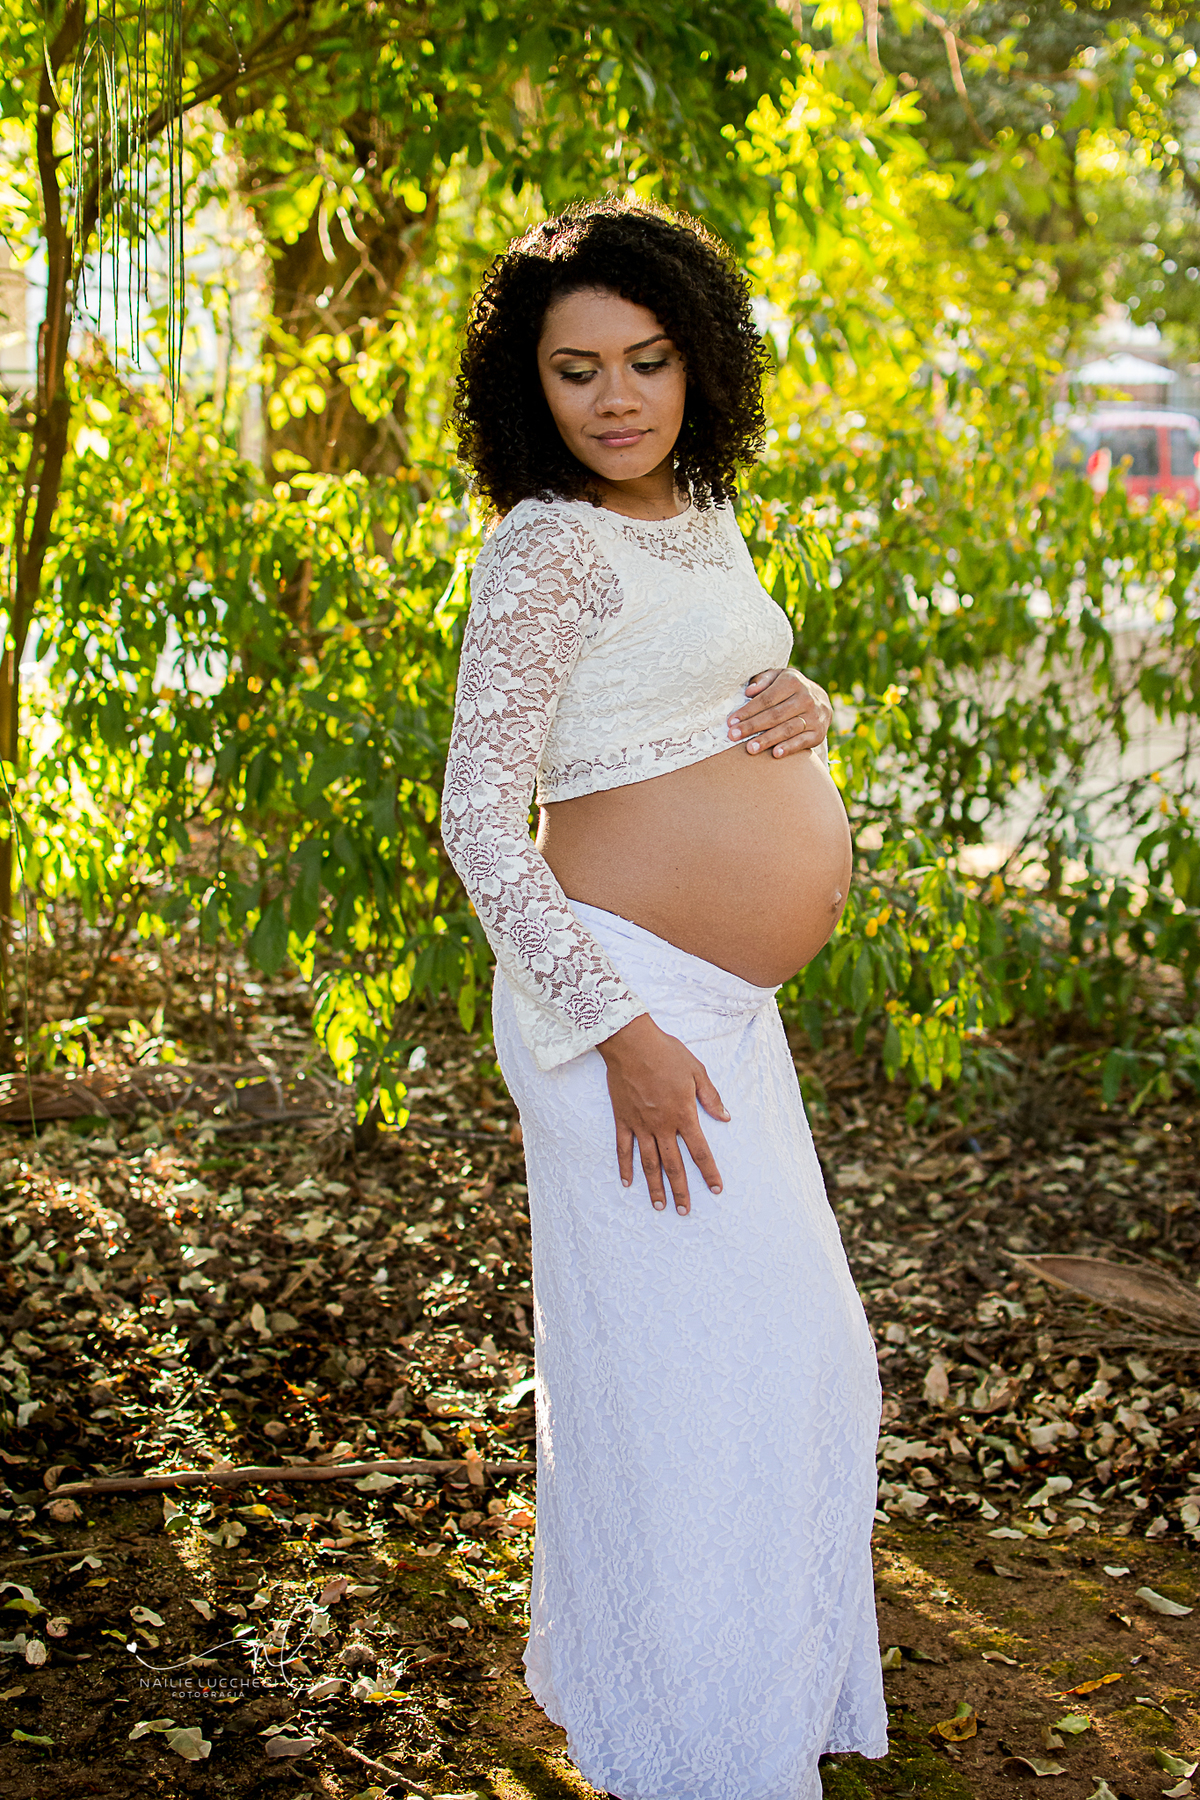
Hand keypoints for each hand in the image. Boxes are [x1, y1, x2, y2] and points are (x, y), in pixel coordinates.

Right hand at [596, 1012, 729, 1214]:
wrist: (631, 1043)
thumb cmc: (667, 1053)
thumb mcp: (697, 1071)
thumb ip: (711, 1097)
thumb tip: (726, 1117)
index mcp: (683, 1114)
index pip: (700, 1151)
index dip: (709, 1172)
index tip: (716, 1189)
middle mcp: (662, 1125)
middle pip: (674, 1165)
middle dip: (681, 1190)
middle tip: (684, 1211)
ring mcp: (640, 1124)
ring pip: (649, 1163)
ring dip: (655, 1186)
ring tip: (659, 1206)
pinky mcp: (623, 1119)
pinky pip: (623, 1148)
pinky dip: (625, 1166)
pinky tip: (627, 1183)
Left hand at [727, 667, 831, 757]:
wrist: (821, 700)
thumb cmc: (789, 688)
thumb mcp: (777, 677)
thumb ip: (763, 680)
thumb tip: (749, 691)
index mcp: (792, 681)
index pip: (766, 699)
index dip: (748, 711)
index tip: (731, 722)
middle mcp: (805, 698)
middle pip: (775, 715)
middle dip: (752, 726)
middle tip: (733, 736)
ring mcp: (814, 716)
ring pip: (787, 729)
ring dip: (768, 739)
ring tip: (750, 748)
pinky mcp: (818, 733)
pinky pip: (802, 742)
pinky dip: (789, 748)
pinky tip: (775, 753)